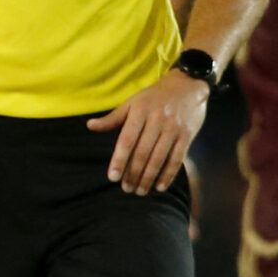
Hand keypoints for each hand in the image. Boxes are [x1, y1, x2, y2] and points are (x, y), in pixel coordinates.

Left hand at [87, 70, 206, 195]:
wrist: (187, 85)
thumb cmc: (154, 97)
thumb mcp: (132, 102)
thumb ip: (112, 118)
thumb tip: (90, 126)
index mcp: (140, 111)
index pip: (127, 140)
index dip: (119, 160)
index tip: (112, 177)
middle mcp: (157, 120)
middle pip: (142, 152)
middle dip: (133, 173)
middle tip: (126, 188)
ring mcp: (173, 128)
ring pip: (159, 158)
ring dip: (148, 177)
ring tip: (139, 191)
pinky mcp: (187, 135)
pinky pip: (177, 158)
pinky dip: (168, 174)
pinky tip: (160, 187)